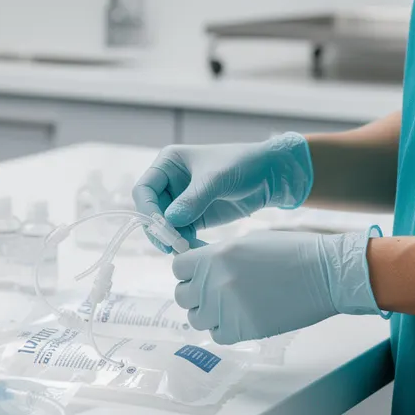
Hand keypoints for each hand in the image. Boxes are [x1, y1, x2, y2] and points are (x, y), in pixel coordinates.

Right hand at [132, 132, 313, 247]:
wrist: (270, 175)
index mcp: (168, 163)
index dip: (147, 210)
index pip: (144, 189)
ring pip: (164, 226)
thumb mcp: (217, 178)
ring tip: (186, 250)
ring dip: (172, 239)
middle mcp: (170, 182)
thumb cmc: (243, 164)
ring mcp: (181, 201)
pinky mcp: (194, 217)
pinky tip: (196, 250)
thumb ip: (193, 199)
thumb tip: (170, 220)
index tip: (160, 228)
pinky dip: (185, 243)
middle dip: (159, 229)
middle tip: (171, 246)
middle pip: (151, 211)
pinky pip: (181, 234)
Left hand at [171, 229, 384, 344]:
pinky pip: (216, 335)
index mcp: (214, 257)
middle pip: (182, 295)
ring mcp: (226, 310)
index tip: (199, 272)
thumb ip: (216, 255)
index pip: (178, 268)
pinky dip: (224, 329)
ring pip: (196, 318)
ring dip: (207, 312)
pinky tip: (240, 317)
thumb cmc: (291, 252)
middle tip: (214, 290)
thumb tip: (196, 266)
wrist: (325, 274)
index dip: (188, 270)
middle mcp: (214, 283)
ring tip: (229, 304)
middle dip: (195, 292)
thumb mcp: (247, 242)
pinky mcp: (242, 331)